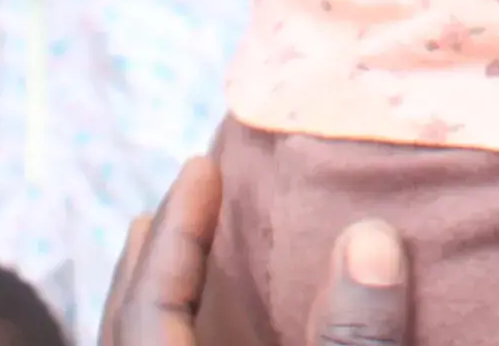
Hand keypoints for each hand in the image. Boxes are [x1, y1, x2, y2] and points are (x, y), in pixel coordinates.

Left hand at [105, 155, 411, 345]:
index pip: (150, 308)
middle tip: (180, 193)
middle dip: (152, 257)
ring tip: (178, 247)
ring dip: (159, 297)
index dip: (174, 234)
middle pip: (128, 326)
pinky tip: (217, 323)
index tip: (199, 168)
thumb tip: (370, 234)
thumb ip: (350, 337)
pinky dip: (182, 332)